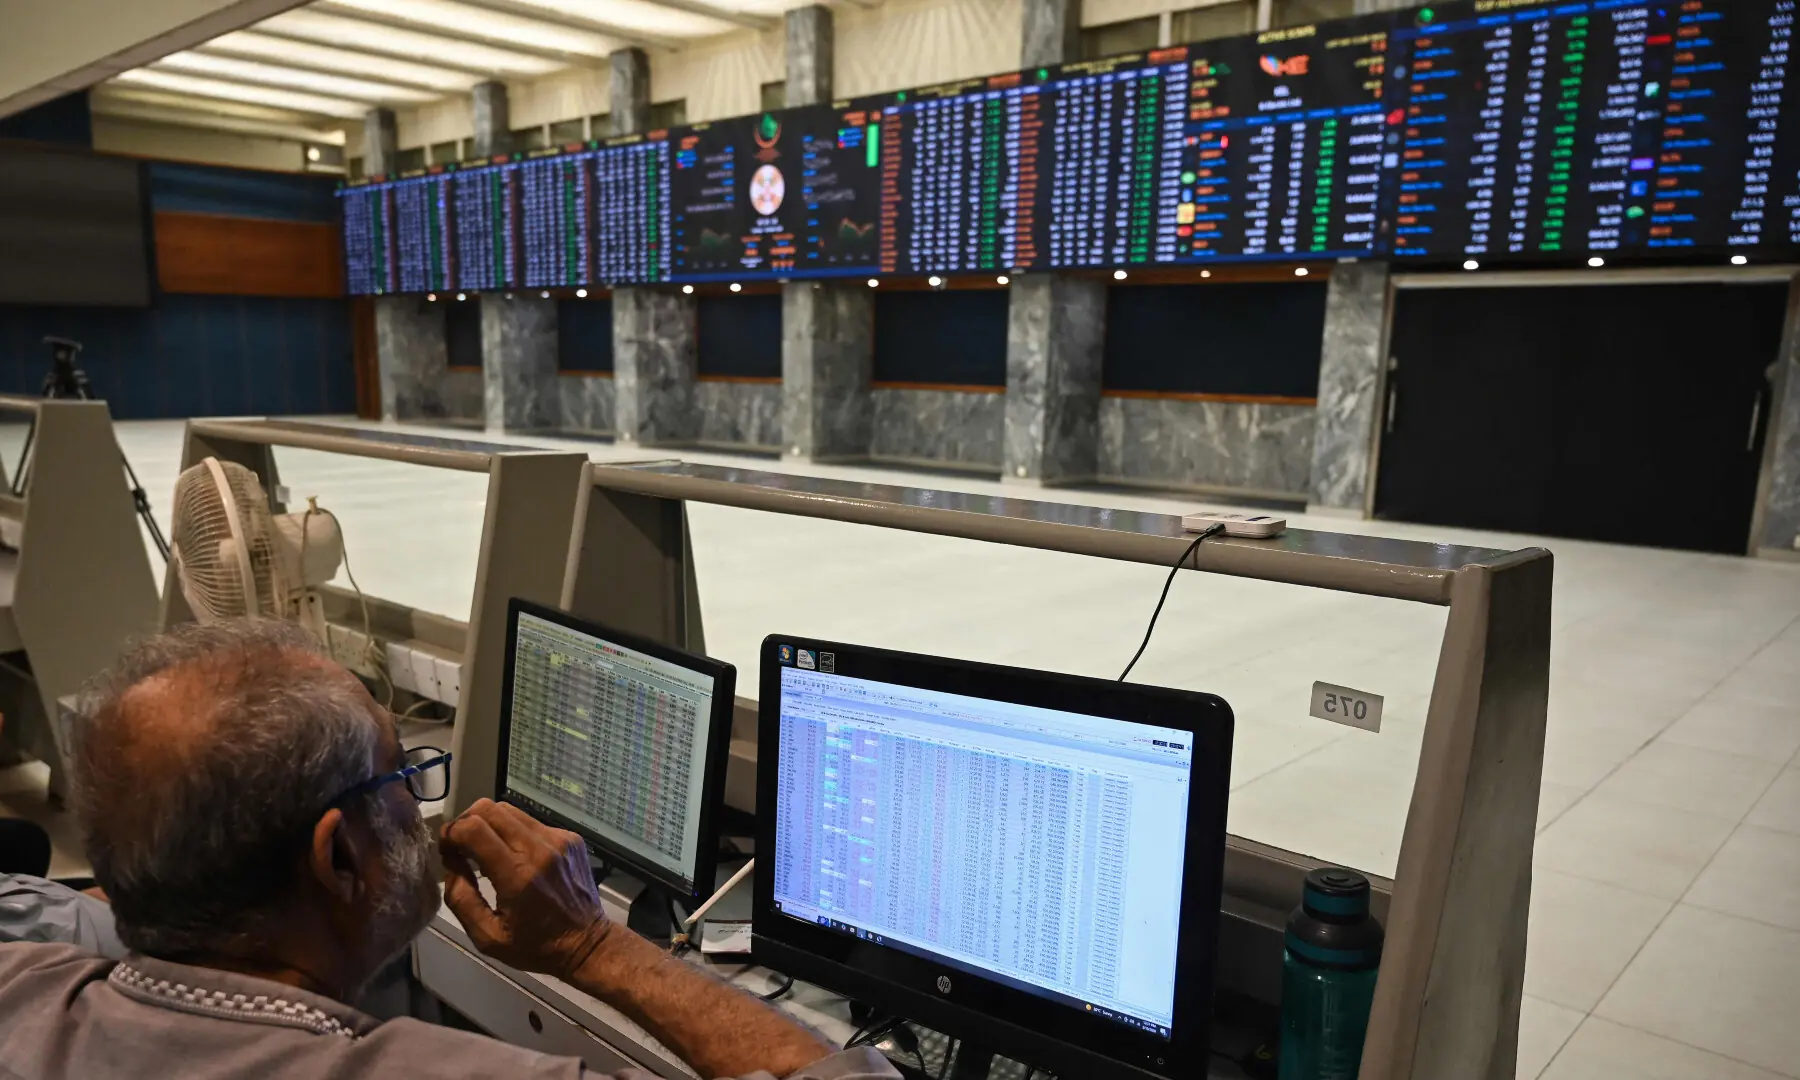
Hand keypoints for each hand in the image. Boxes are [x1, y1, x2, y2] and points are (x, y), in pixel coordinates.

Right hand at [440, 799, 610, 978]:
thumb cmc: (534, 946)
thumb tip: (450, 862)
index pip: (473, 829)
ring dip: (489, 824)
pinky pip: (531, 821)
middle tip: (461, 846)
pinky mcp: (570, 837)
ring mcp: (558, 839)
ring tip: (485, 849)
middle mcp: (538, 848)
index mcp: (516, 875)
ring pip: (510, 810)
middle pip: (489, 809)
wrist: (586, 943)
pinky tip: (515, 855)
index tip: (446, 850)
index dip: (451, 833)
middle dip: (466, 822)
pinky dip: (514, 832)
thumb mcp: (487, 937)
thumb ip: (461, 898)